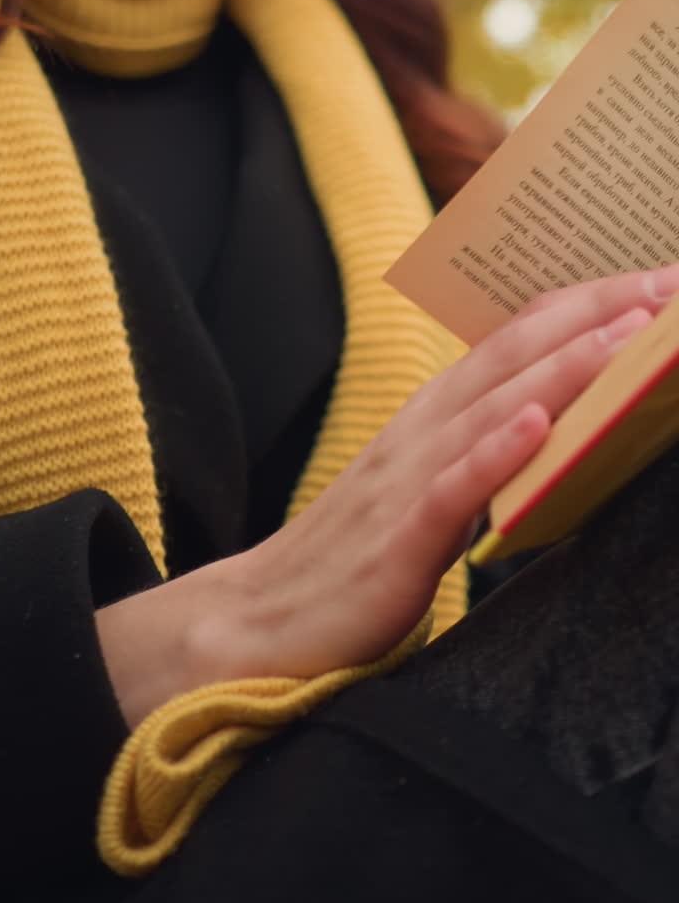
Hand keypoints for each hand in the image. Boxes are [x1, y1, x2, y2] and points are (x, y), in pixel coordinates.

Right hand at [97, 263, 678, 726]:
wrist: (263, 620)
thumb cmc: (355, 557)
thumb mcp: (427, 487)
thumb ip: (481, 451)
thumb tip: (555, 427)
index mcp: (431, 415)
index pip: (513, 339)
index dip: (583, 306)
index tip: (653, 282)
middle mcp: (420, 430)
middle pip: (512, 353)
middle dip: (594, 313)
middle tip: (667, 282)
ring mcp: (405, 480)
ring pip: (491, 407)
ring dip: (564, 366)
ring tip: (629, 332)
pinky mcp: (394, 539)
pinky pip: (451, 489)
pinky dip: (494, 451)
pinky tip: (537, 422)